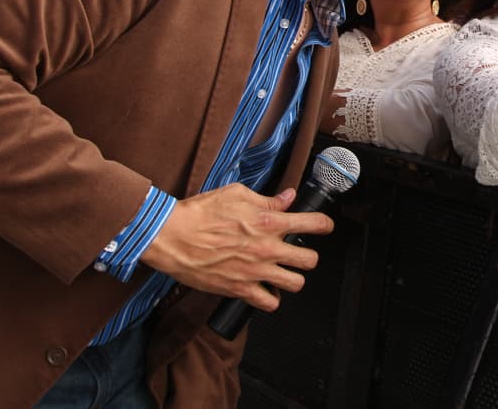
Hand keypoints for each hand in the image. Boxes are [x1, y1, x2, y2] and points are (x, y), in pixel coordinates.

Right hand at [139, 184, 333, 310]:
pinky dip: (269, 298)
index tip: (325, 226)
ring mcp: (256, 272)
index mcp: (269, 222)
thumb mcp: (237, 194)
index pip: (313, 224)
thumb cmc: (201, 212)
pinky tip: (263, 288)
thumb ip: (267, 199)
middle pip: (310, 260)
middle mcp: (267, 249)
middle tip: (298, 252)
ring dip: (292, 277)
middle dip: (308, 255)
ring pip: (295, 284)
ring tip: (282, 272)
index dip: (324, 225)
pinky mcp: (240, 289)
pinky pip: (269, 303)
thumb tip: (287, 198)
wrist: (172, 236)